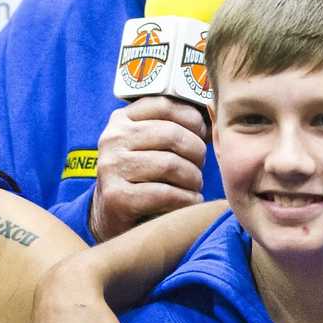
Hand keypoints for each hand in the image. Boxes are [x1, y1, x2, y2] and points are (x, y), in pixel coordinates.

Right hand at [90, 97, 209, 241]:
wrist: (111, 216)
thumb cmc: (142, 178)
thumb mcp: (150, 145)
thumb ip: (172, 127)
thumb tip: (212, 117)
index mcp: (121, 120)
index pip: (165, 106)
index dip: (192, 119)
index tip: (202, 135)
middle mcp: (112, 139)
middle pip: (172, 134)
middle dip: (196, 153)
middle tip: (200, 168)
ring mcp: (111, 167)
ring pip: (170, 164)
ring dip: (193, 179)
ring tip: (194, 187)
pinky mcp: (116, 197)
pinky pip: (165, 193)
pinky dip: (186, 199)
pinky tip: (190, 201)